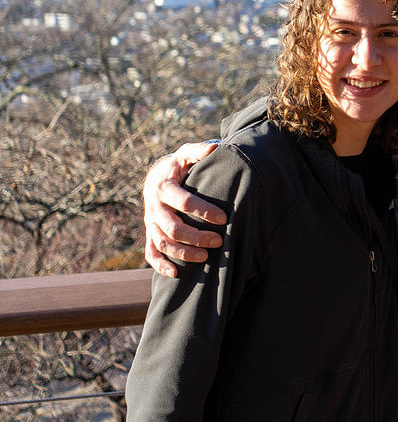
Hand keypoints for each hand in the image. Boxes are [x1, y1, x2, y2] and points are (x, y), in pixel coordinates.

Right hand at [143, 143, 225, 278]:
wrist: (156, 177)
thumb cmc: (178, 166)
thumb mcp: (186, 154)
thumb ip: (199, 150)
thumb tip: (215, 147)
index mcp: (164, 186)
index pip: (184, 201)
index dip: (203, 211)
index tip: (224, 218)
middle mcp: (154, 206)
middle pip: (172, 227)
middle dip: (196, 236)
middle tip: (219, 241)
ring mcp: (150, 221)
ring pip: (162, 242)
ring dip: (182, 253)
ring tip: (205, 257)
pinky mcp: (150, 232)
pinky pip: (151, 252)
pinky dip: (160, 265)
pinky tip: (176, 274)